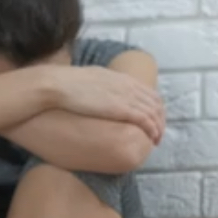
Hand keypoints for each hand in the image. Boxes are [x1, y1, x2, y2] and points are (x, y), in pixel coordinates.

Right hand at [50, 66, 164, 143]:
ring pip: (153, 112)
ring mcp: (126, 96)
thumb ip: (101, 85)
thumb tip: (99, 92)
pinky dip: (152, 129)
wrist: (58, 84)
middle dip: (160, 118)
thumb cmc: (67, 83)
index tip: (153, 119)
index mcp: (121, 78)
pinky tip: (151, 138)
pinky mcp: (121, 109)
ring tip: (156, 140)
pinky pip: (145, 120)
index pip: (149, 92)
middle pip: (155, 102)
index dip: (155, 107)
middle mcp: (128, 85)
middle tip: (157, 132)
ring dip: (158, 127)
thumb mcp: (90, 79)